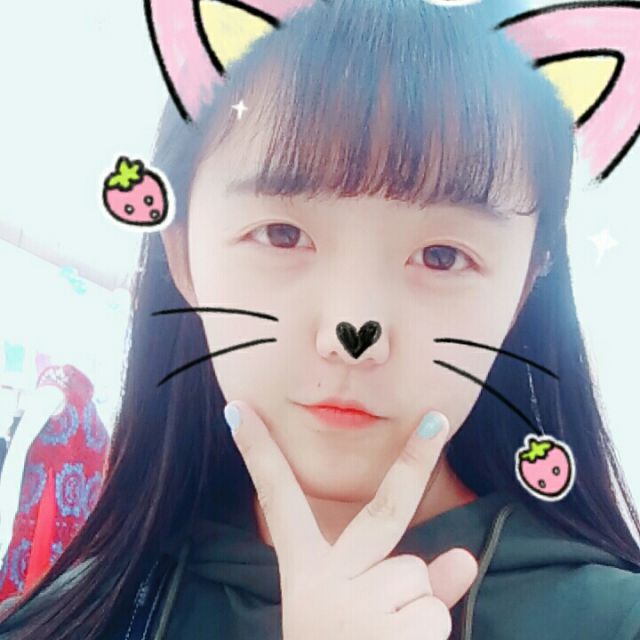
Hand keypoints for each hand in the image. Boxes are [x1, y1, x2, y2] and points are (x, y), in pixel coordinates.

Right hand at [225, 401, 478, 639]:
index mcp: (306, 576)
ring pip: (420, 579)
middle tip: (439, 416)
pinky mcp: (388, 635)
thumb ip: (410, 585)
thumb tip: (463, 555)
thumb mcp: (358, 620)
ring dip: (416, 612)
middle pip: (384, 512)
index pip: (278, 500)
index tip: (235, 408)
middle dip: (414, 458)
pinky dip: (426, 637)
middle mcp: (323, 584)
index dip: (257, 453)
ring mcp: (355, 610)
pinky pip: (434, 613)